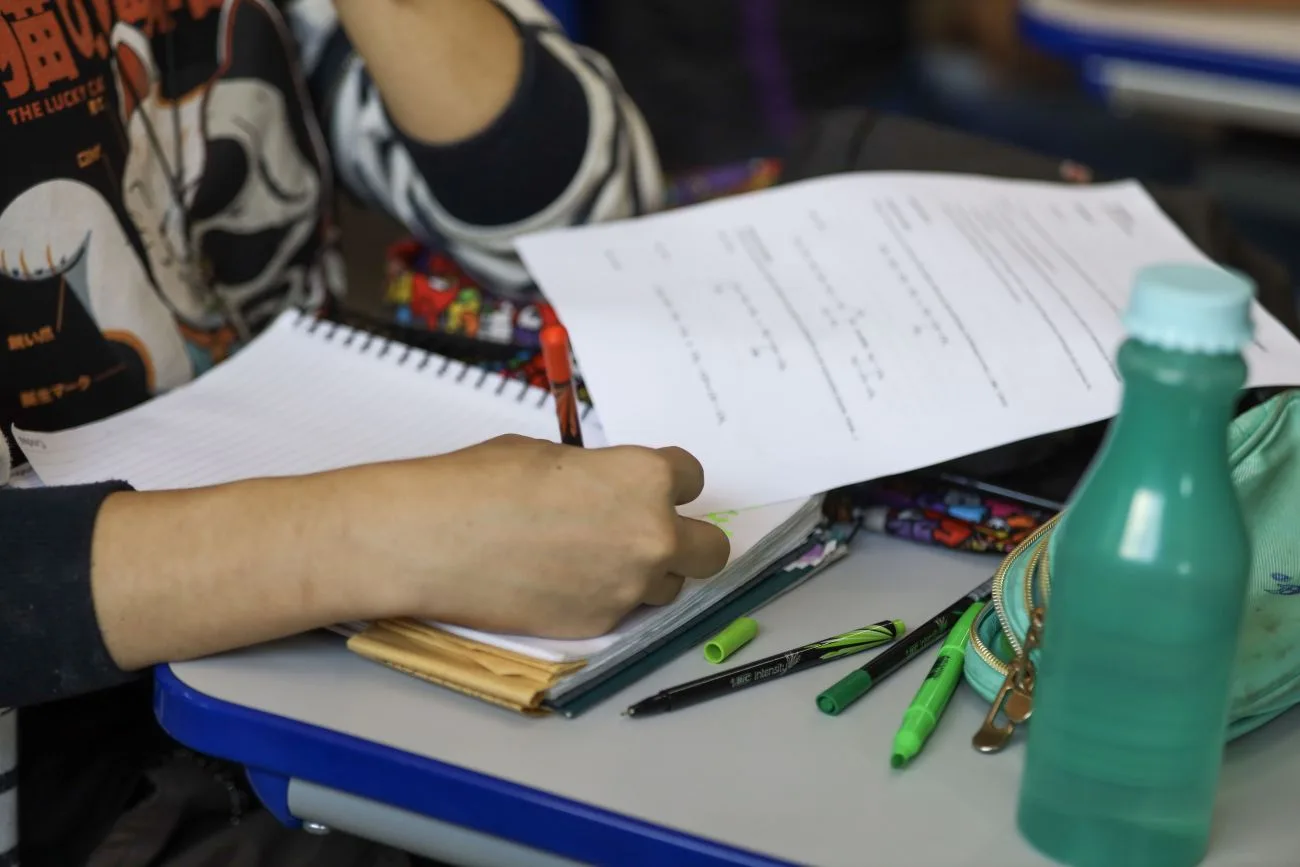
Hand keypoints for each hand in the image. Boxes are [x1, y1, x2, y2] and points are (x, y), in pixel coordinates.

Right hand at [337, 436, 732, 637]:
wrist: (433, 539)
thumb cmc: (481, 484)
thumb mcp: (551, 458)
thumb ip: (599, 476)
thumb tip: (607, 490)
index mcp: (645, 479)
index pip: (692, 479)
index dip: (667, 483)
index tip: (648, 489)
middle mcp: (652, 535)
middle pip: (710, 548)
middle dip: (684, 539)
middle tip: (645, 534)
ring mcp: (629, 587)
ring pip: (669, 585)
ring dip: (645, 573)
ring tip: (591, 560)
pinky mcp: (600, 625)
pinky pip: (624, 611)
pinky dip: (605, 599)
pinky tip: (562, 583)